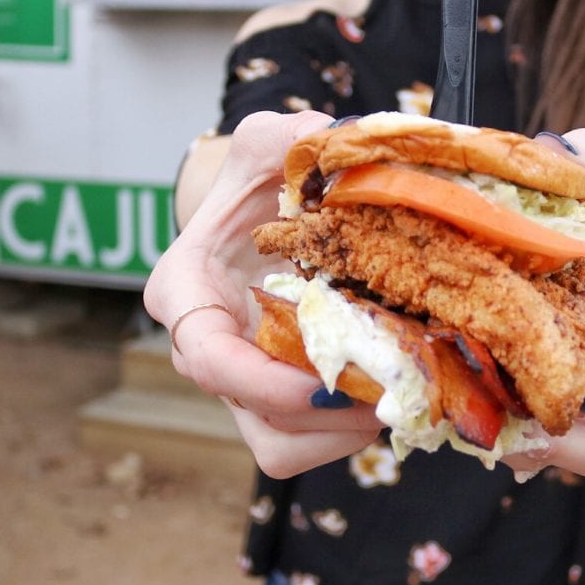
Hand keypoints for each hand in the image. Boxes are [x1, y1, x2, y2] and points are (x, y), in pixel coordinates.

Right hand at [143, 111, 380, 477]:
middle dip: (326, 413)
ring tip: (398, 393)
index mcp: (186, 294)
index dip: (262, 382)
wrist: (255, 222)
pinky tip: (388, 394)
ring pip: (282, 446)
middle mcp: (206, 351)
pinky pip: (306, 445)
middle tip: (390, 385)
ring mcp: (242, 385)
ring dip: (343, 431)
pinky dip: (349, 433)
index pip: (206, 357)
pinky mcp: (274, 403)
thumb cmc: (253, 186)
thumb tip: (320, 138)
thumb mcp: (262, 147)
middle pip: (256, 417)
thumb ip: (282, 138)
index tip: (325, 380)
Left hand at [503, 128, 584, 480]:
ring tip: (482, 410)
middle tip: (528, 413)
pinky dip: (488, 431)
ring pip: (558, 459)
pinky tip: (457, 400)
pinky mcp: (533, 404)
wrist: (582, 241)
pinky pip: (516, 444)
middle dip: (570, 445)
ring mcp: (579, 407)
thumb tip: (567, 157)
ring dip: (521, 445)